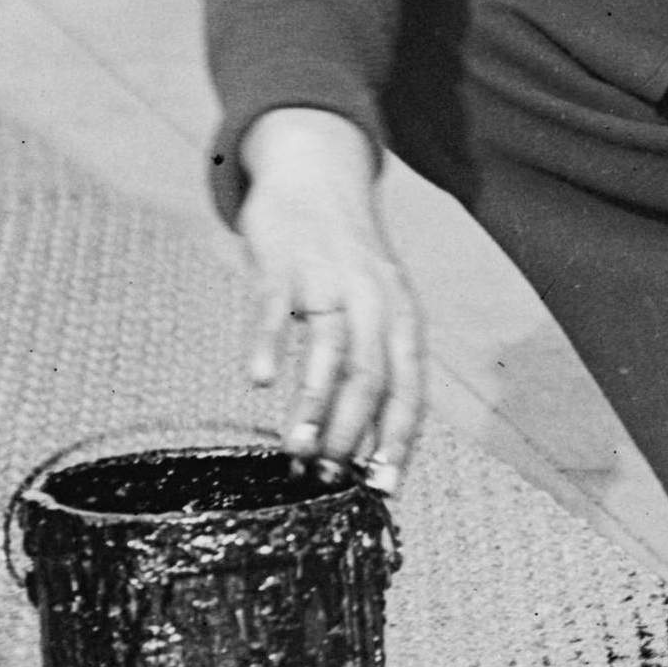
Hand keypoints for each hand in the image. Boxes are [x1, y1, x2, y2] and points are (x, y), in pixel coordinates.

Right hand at [234, 106, 428, 474]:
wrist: (316, 177)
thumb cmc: (344, 262)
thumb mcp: (375, 308)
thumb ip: (373, 365)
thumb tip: (367, 445)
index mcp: (402, 319)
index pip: (410, 390)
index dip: (398, 441)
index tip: (382, 488)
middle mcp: (375, 301)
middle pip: (372, 378)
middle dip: (352, 434)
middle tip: (328, 478)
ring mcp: (331, 280)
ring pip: (331, 350)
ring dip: (315, 405)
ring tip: (297, 451)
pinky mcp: (286, 263)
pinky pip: (278, 308)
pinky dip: (269, 342)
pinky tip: (258, 378)